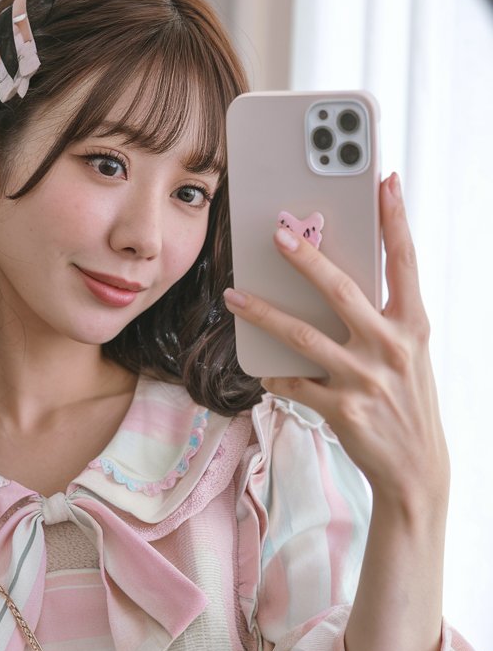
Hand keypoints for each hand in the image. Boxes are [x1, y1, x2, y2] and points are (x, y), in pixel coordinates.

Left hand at [223, 173, 448, 513]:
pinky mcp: (341, 409)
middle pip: (341, 290)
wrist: (416, 470)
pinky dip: (274, 374)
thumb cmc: (407, 402)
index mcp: (413, 326)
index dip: (395, 219)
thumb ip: (384, 317)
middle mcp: (391, 348)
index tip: (384, 181)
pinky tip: (263, 369)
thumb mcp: (409, 354)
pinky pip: (294, 383)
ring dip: (263, 313)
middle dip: (306, 257)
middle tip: (276, 232)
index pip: (405, 262)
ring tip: (233, 295)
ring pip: (302, 336)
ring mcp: (364, 379)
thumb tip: (345, 280)